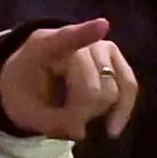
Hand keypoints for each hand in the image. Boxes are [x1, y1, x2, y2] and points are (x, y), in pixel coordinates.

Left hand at [0, 19, 137, 140]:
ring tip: (80, 114)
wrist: (29, 84)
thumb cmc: (26, 94)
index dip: (85, 34)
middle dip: (82, 112)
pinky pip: (129, 86)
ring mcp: (99, 47)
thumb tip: (81, 131)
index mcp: (42, 47)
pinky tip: (112, 128)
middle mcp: (76, 41)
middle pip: (92, 86)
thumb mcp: (27, 113)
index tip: (103, 26)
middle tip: (68, 122)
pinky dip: (122, 110)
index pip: (65, 38)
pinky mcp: (115, 60)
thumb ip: (51, 122)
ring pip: (112, 90)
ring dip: (97, 111)